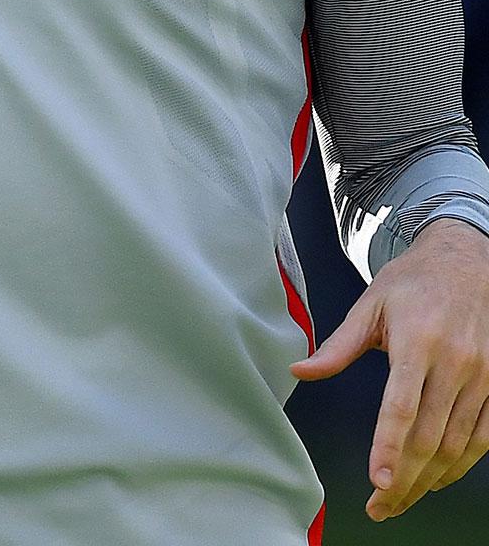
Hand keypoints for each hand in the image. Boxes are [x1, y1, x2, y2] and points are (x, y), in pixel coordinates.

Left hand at [293, 218, 488, 520]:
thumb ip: (337, 346)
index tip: (378, 480)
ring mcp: (483, 377)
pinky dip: (461, 464)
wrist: (467, 262)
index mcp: (417, 342)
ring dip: (429, 479)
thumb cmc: (414, 283)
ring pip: (457, 444)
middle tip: (380, 506)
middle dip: (404, 478)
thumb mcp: (370, 305)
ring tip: (400, 499)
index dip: (389, 447)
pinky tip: (436, 478)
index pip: (402, 406)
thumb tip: (298, 371)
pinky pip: (483, 438)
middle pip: (429, 436)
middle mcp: (455, 363)